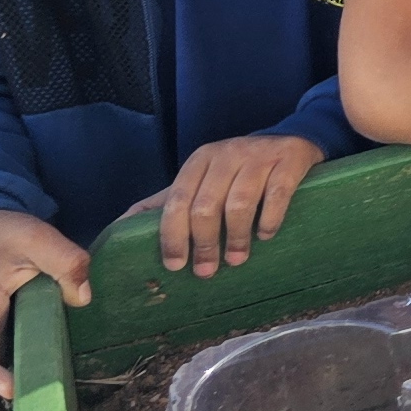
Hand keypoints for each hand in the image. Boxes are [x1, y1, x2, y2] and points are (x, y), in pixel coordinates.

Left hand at [136, 131, 324, 277]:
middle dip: (204, 243)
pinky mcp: (288, 161)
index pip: (177, 200)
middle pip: (206, 206)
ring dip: (236, 238)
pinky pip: (276, 195)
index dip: (173, 235)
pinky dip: (268, 221)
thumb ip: (165, 202)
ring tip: (235, 260)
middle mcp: (226, 154)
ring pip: (239, 204)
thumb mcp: (200, 180)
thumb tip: (119, 228)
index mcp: (199, 160)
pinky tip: (265, 236)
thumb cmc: (237, 171)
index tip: (175, 265)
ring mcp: (258, 157)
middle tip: (206, 271)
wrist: (292, 140)